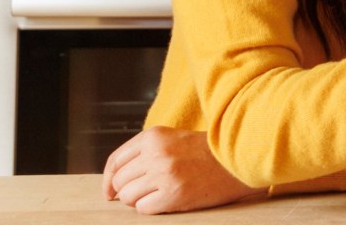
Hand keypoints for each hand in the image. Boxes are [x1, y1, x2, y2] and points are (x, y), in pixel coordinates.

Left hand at [102, 127, 258, 214]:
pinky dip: (151, 208)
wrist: (237, 159)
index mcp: (153, 136)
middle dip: (125, 191)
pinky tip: (166, 200)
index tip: (109, 191)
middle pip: (119, 181)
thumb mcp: (172, 139)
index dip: (108, 179)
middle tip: (142, 193)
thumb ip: (145, 151)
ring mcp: (164, 174)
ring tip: (158, 195)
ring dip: (138, 200)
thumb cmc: (205, 151)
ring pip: (128, 197)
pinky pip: (144, 209)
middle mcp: (155, 153)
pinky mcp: (173, 195)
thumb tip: (115, 180)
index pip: (115, 160)